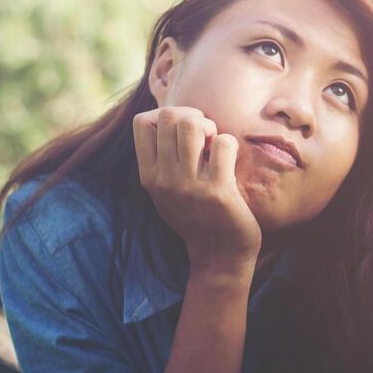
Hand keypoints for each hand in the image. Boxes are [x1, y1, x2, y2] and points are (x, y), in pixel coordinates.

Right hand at [132, 105, 261, 271]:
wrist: (218, 257)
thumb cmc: (197, 216)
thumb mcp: (167, 190)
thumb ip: (163, 159)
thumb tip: (174, 116)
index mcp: (149, 176)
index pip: (142, 122)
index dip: (166, 115)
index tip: (183, 133)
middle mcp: (164, 179)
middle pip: (170, 115)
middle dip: (192, 116)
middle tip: (206, 137)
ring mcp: (189, 185)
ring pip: (193, 124)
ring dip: (211, 127)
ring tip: (215, 147)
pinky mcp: (217, 191)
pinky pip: (224, 143)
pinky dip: (230, 145)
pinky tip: (229, 162)